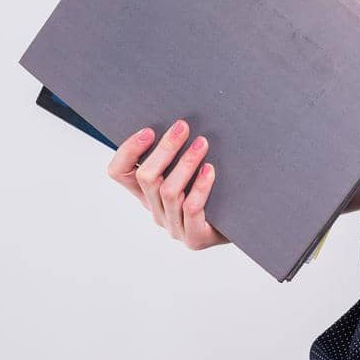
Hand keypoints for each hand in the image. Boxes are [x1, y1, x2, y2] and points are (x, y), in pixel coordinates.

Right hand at [107, 119, 228, 249]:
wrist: (240, 226)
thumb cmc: (214, 191)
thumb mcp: (189, 171)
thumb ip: (176, 155)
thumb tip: (177, 121)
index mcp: (147, 193)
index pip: (119, 172)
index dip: (128, 150)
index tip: (149, 130)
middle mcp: (155, 210)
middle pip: (146, 177)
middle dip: (165, 148)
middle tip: (182, 127)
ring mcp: (174, 227)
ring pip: (169, 191)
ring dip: (186, 163)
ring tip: (202, 143)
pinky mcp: (194, 238)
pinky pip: (191, 209)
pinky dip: (200, 187)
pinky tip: (210, 170)